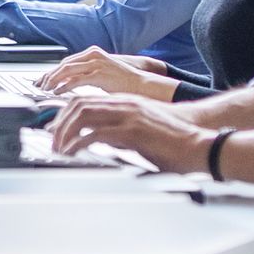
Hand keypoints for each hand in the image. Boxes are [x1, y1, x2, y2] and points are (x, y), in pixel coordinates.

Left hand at [38, 50, 172, 100]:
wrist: (143, 85)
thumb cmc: (124, 84)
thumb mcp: (101, 77)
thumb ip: (85, 77)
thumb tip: (67, 85)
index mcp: (93, 53)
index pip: (66, 61)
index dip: (52, 71)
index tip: (41, 80)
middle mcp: (93, 55)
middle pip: (63, 64)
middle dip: (49, 75)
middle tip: (38, 85)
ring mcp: (96, 63)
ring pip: (67, 70)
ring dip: (53, 80)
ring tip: (45, 89)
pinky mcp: (100, 74)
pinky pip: (76, 79)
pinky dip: (64, 86)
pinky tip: (57, 92)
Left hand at [47, 90, 207, 171]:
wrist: (201, 146)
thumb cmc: (175, 144)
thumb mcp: (140, 134)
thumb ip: (120, 134)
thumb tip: (100, 142)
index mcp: (126, 103)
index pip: (86, 100)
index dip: (66, 114)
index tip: (55, 130)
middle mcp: (125, 104)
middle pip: (79, 104)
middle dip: (60, 122)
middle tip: (52, 141)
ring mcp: (128, 115)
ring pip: (83, 114)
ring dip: (65, 132)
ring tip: (59, 149)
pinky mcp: (132, 131)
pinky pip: (95, 133)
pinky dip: (78, 143)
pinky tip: (73, 153)